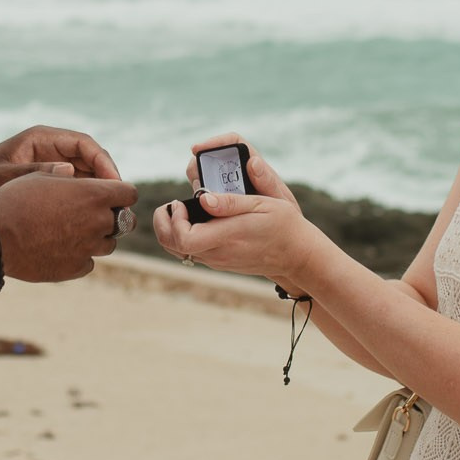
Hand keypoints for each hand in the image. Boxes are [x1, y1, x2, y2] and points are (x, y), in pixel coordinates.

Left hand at [0, 125, 121, 206]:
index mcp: (41, 138)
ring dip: (98, 193)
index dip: (103, 162)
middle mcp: (50, 150)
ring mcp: (51, 166)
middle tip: (117, 204)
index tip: (113, 184)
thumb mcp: (2, 176)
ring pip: (86, 177)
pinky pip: (75, 189)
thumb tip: (68, 171)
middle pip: (91, 160)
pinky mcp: (49, 183)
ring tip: (108, 216)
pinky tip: (91, 221)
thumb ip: (33, 173)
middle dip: (106, 180)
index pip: (84, 144)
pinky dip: (85, 202)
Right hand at [0, 173, 139, 282]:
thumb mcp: (38, 176)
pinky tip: (61, 249)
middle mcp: (97, 221)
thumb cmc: (14, 200)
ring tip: (73, 232)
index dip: (121, 192)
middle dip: (113, 217)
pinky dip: (80, 256)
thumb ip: (63, 174)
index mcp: (93, 194)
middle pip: (125, 221)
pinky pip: (89, 262)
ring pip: (109, 244)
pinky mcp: (76, 268)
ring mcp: (88, 248)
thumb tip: (72, 170)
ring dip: (98, 238)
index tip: (110, 195)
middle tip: (94, 215)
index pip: (129, 193)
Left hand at [156, 138, 318, 282]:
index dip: (174, 219)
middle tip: (172, 204)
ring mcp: (217, 260)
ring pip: (177, 251)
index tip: (182, 201)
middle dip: (162, 223)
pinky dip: (183, 236)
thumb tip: (202, 198)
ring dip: (171, 230)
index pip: (183, 238)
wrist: (297, 254)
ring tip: (181, 209)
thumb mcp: (262, 204)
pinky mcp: (220, 261)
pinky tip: (195, 219)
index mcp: (226, 237)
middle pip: (172, 246)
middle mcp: (217, 253)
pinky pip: (190, 252)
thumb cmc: (283, 225)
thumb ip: (230, 202)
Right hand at [183, 132, 299, 207]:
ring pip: (201, 177)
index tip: (197, 149)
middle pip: (209, 158)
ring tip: (204, 202)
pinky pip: (200, 198)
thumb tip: (253, 162)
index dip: (214, 142)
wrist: (282, 239)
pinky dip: (197, 203)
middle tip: (198, 182)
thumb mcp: (279, 201)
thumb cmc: (284, 217)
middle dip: (199, 166)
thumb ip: (267, 182)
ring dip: (198, 186)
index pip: (232, 142)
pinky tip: (201, 215)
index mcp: (253, 164)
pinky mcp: (215, 203)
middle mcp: (236, 172)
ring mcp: (223, 188)